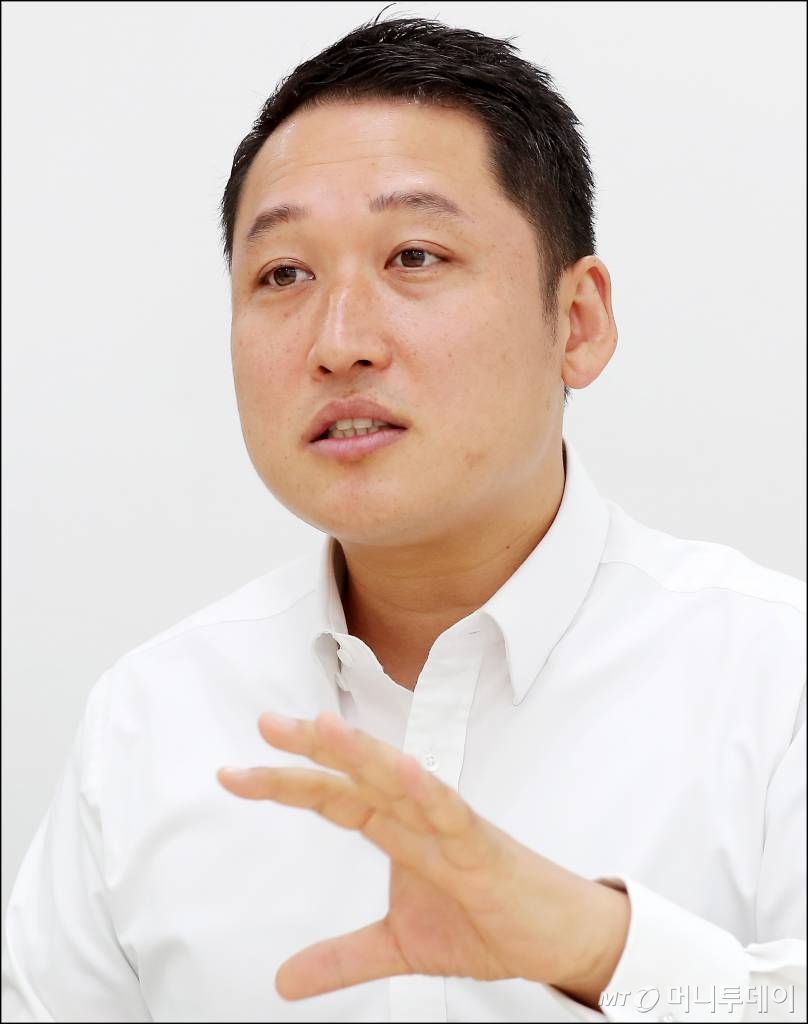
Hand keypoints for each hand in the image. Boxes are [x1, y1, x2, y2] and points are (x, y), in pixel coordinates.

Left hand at [218, 711, 628, 1003]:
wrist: (553, 939)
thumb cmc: (484, 922)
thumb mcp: (398, 946)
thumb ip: (342, 956)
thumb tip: (282, 980)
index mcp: (394, 829)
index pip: (331, 795)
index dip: (285, 783)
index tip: (234, 773)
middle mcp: (414, 815)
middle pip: (355, 773)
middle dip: (310, 748)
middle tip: (264, 723)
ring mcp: (448, 824)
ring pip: (398, 779)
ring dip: (361, 752)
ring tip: (321, 727)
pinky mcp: (481, 846)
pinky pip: (451, 812)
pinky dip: (427, 789)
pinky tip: (403, 768)